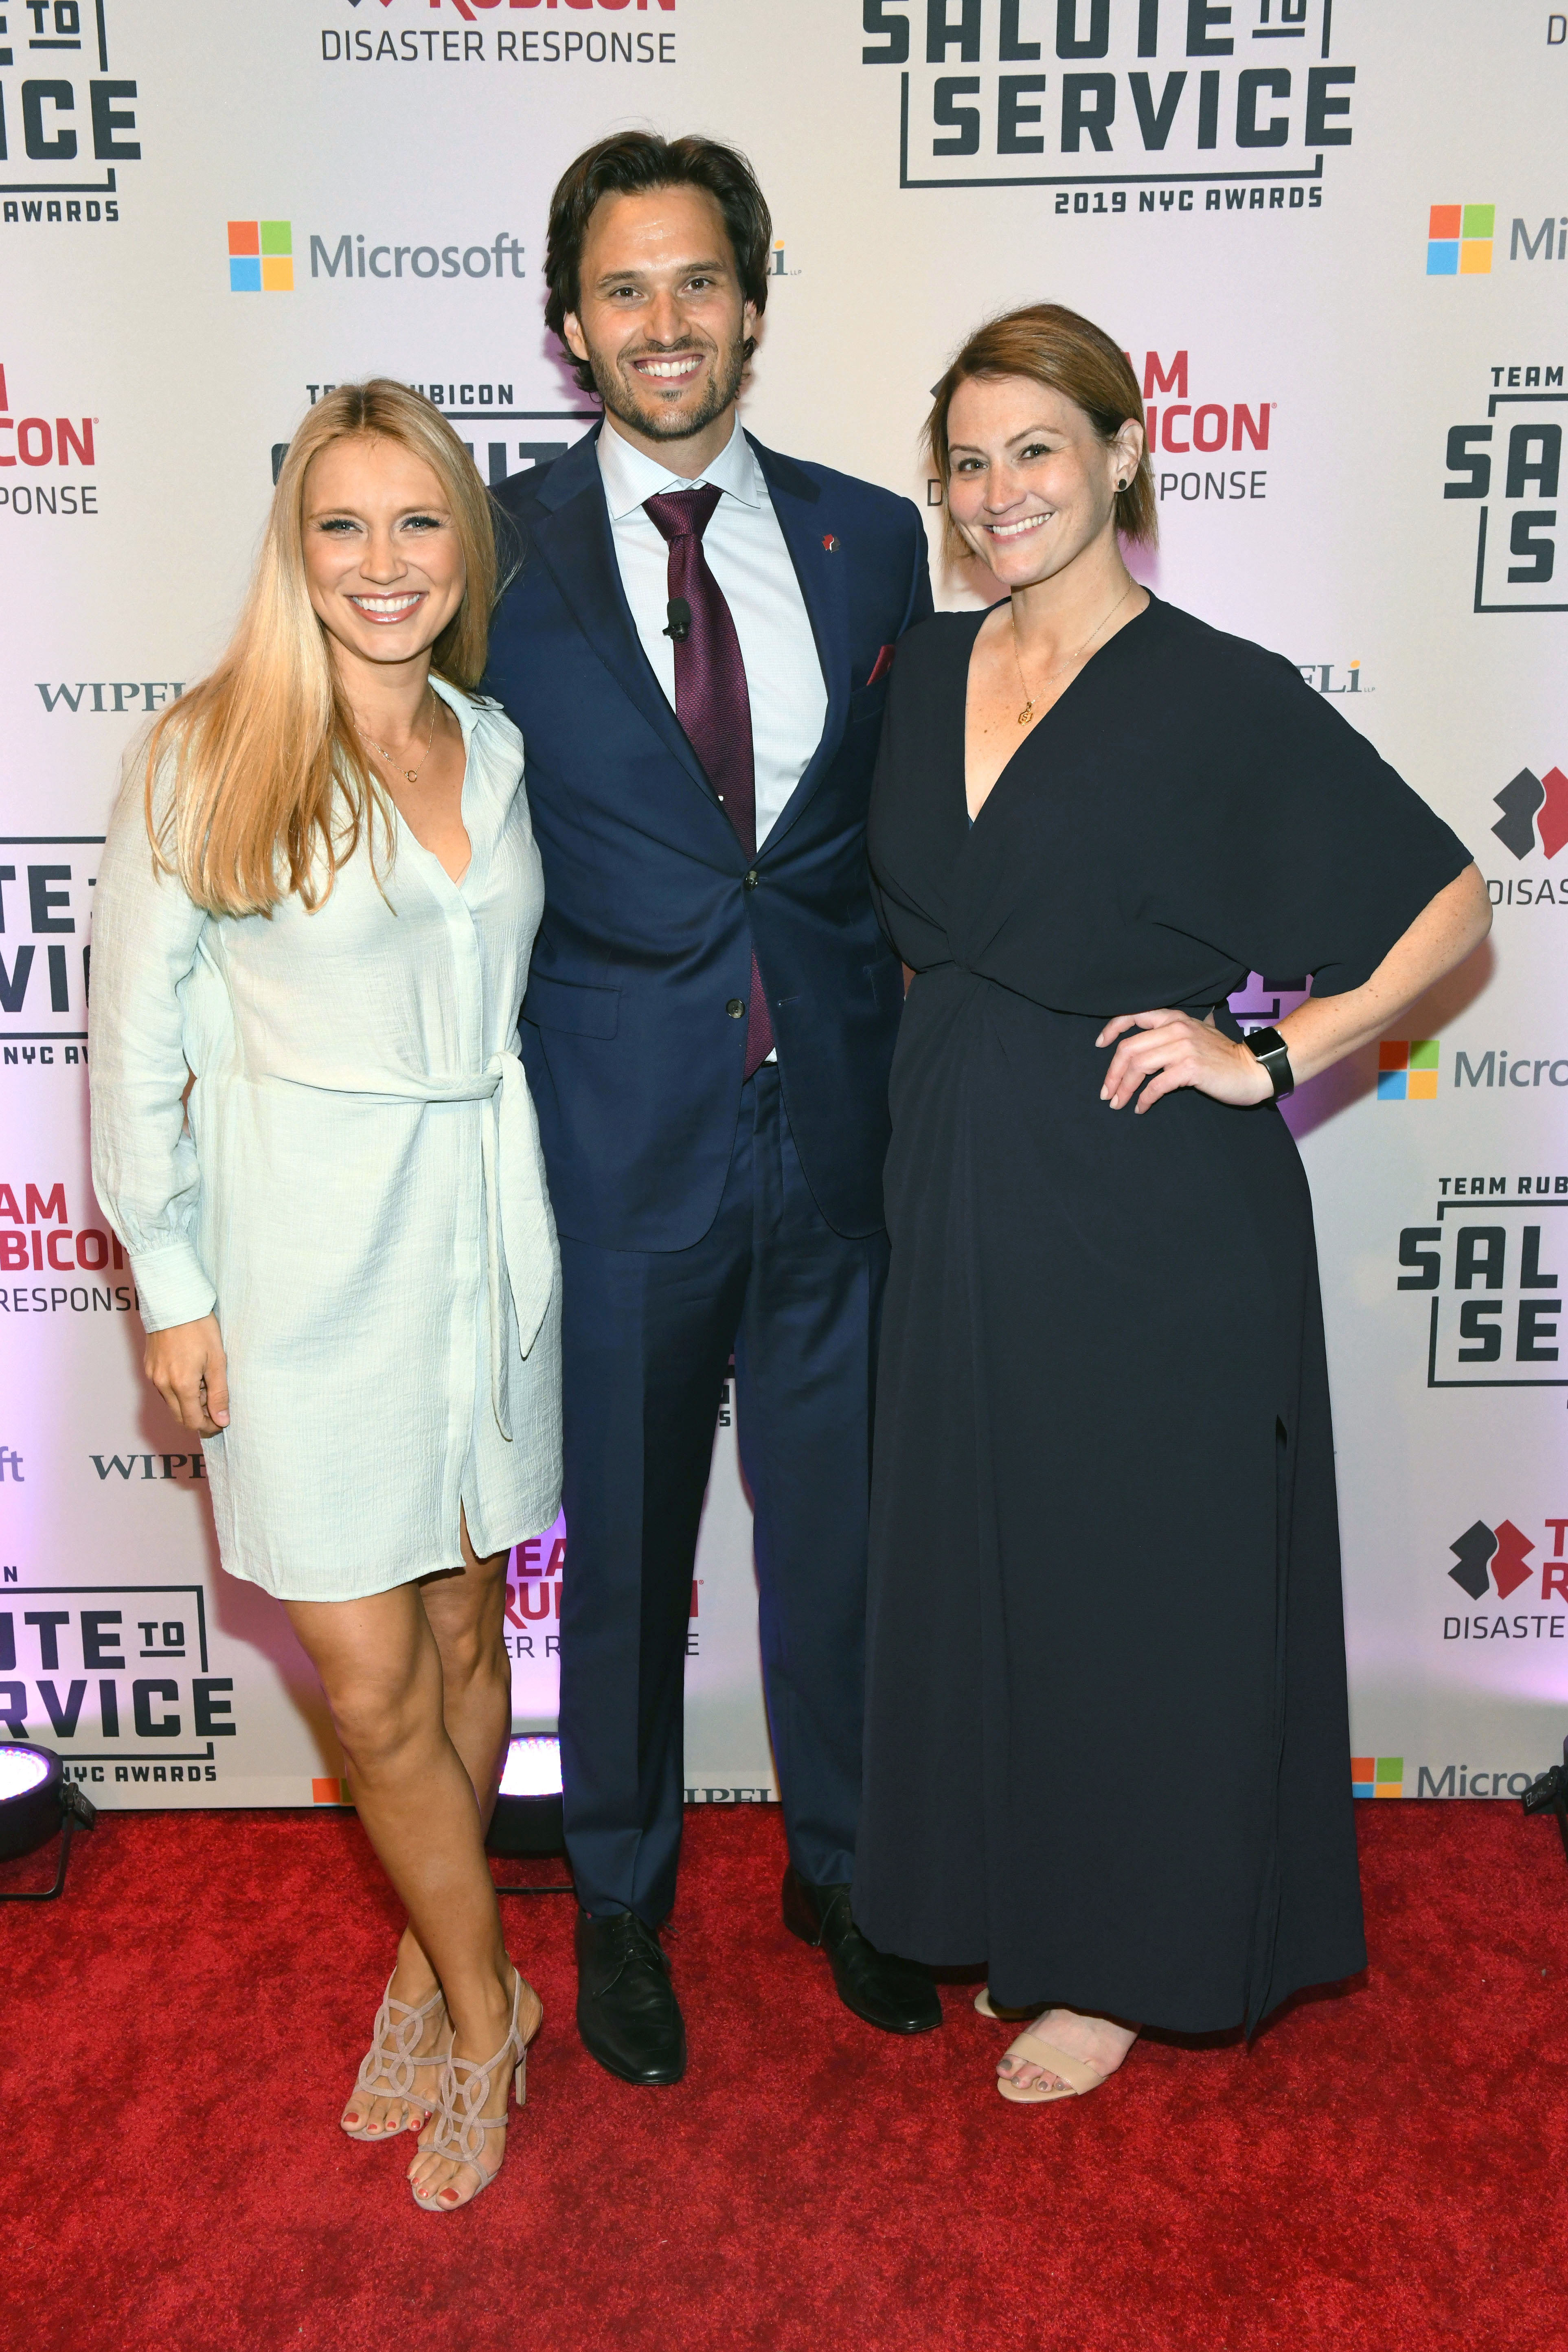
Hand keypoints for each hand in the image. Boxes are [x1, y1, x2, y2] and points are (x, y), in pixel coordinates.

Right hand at [144, 1313, 229, 1435]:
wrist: (174, 1302)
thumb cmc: (199, 1327)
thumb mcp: (217, 1361)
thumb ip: (219, 1393)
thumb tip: (222, 1420)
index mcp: (181, 1385)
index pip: (192, 1421)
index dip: (208, 1427)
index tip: (221, 1422)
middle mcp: (162, 1384)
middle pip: (179, 1416)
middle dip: (199, 1417)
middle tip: (216, 1407)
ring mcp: (152, 1376)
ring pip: (171, 1403)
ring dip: (189, 1403)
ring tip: (206, 1384)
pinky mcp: (148, 1367)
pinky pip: (163, 1389)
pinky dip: (178, 1391)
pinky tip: (192, 1375)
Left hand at [1096, 1009, 1273, 1114]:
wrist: (1253, 1069)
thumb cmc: (1223, 1057)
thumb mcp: (1197, 1034)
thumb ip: (1173, 1034)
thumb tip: (1145, 1046)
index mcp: (1174, 1018)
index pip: (1134, 1015)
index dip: (1112, 1029)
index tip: (1100, 1045)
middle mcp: (1176, 1028)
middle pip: (1129, 1048)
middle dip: (1112, 1073)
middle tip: (1106, 1093)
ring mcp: (1183, 1047)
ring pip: (1138, 1066)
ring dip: (1123, 1088)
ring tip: (1118, 1103)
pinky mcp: (1190, 1068)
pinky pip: (1156, 1085)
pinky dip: (1143, 1099)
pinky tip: (1141, 1107)